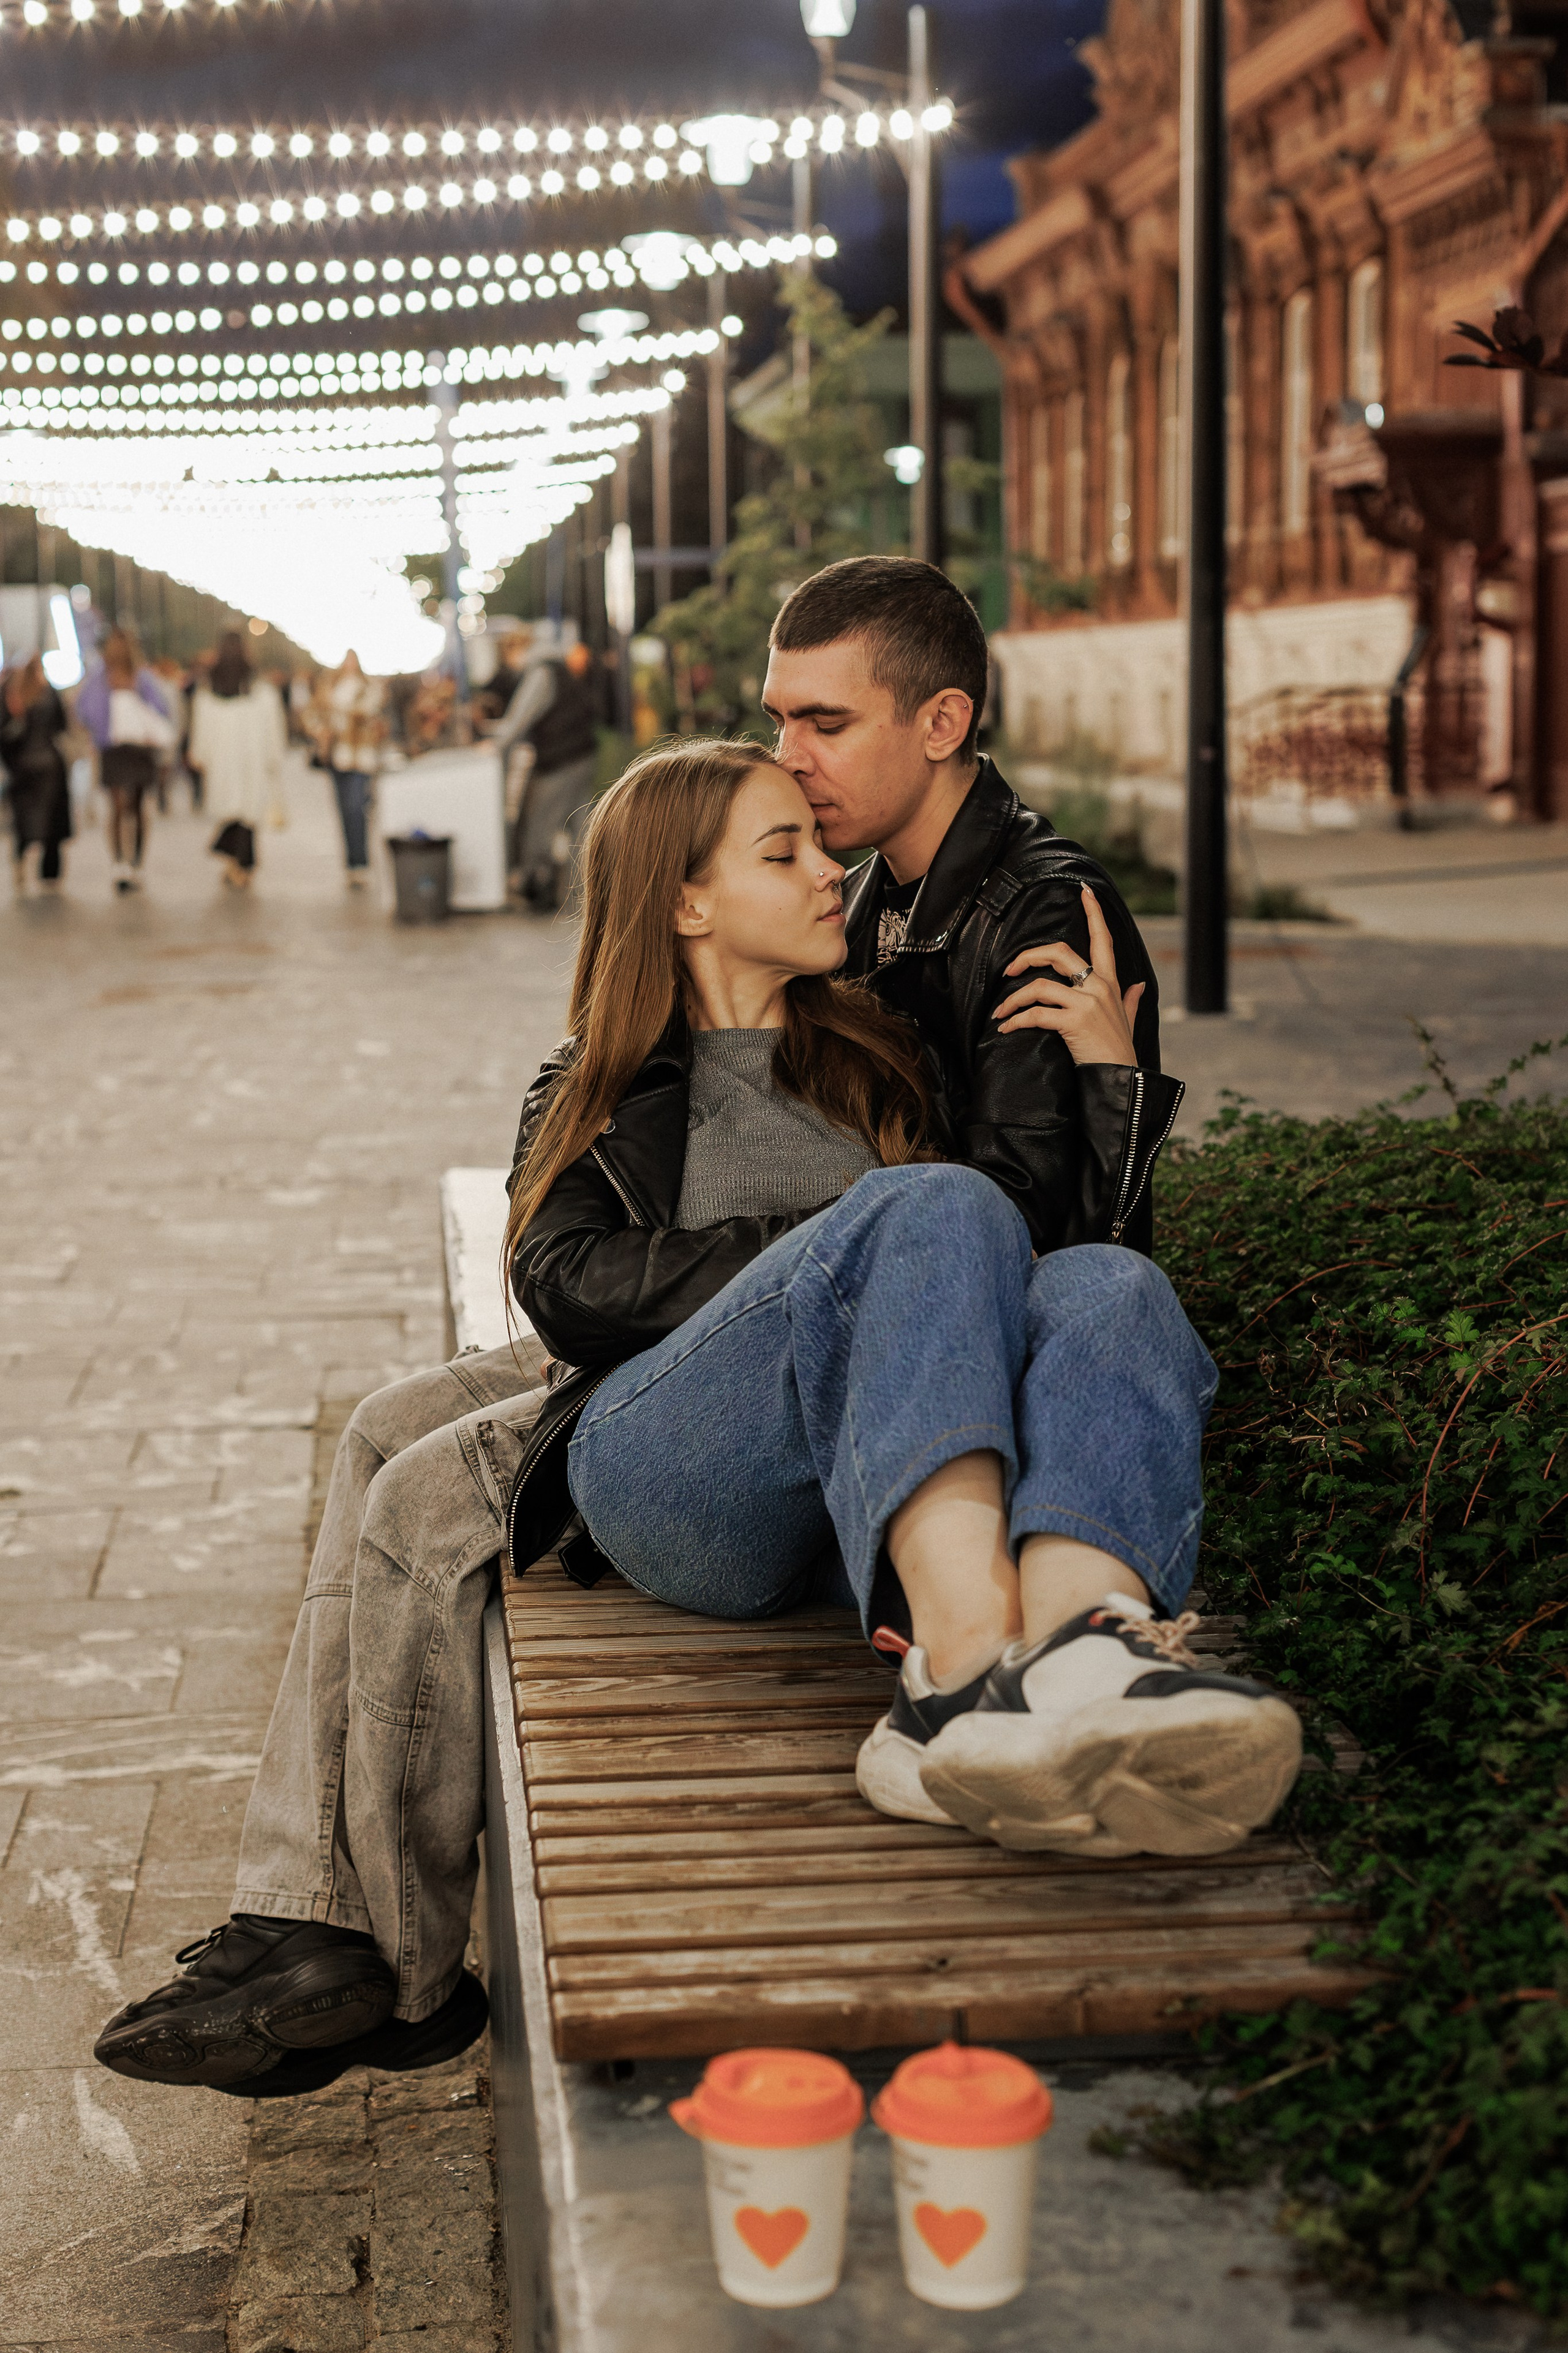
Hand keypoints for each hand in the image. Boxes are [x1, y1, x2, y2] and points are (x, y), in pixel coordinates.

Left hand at [992, 885, 1145, 1067]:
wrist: (1123, 1081)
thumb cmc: (1120, 1052)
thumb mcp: (1128, 1020)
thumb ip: (1130, 1000)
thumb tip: (1138, 985)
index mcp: (1111, 983)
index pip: (1103, 940)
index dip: (1093, 913)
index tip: (1083, 892)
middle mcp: (1099, 987)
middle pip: (1060, 952)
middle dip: (1028, 956)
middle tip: (1009, 969)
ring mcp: (1087, 1002)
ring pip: (1039, 985)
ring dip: (1013, 999)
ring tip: (1000, 1013)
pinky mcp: (1074, 1021)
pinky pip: (1036, 1013)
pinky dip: (1016, 1020)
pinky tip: (1006, 1029)